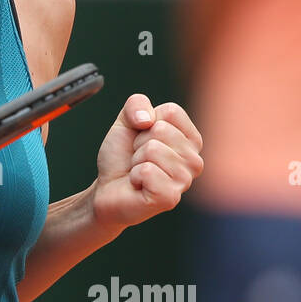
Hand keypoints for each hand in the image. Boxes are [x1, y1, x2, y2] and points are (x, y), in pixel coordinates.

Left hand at [91, 94, 203, 232]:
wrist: (106, 190)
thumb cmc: (122, 157)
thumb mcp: (125, 121)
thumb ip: (137, 104)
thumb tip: (147, 119)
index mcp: (190, 140)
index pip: (172, 112)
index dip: (146, 122)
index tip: (141, 139)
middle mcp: (194, 160)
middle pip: (161, 130)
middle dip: (139, 143)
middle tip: (137, 159)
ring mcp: (184, 181)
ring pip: (153, 149)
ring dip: (136, 160)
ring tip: (138, 172)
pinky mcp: (170, 198)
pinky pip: (147, 171)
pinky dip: (134, 176)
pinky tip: (138, 185)